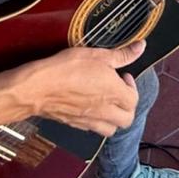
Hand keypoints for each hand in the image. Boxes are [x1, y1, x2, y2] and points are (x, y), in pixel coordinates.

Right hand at [14, 41, 144, 136]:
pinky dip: (97, 122)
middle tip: (118, 91)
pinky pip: (93, 130)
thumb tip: (140, 47)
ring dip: (114, 118)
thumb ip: (121, 54)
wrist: (37, 88)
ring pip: (111, 129)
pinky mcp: (75, 125)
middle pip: (127, 119)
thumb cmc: (66, 69)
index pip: (134, 99)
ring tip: (107, 102)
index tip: (123, 76)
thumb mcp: (96, 55)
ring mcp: (89, 121)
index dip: (132, 87)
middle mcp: (105, 110)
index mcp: (114, 93)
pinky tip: (89, 108)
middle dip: (127, 106)